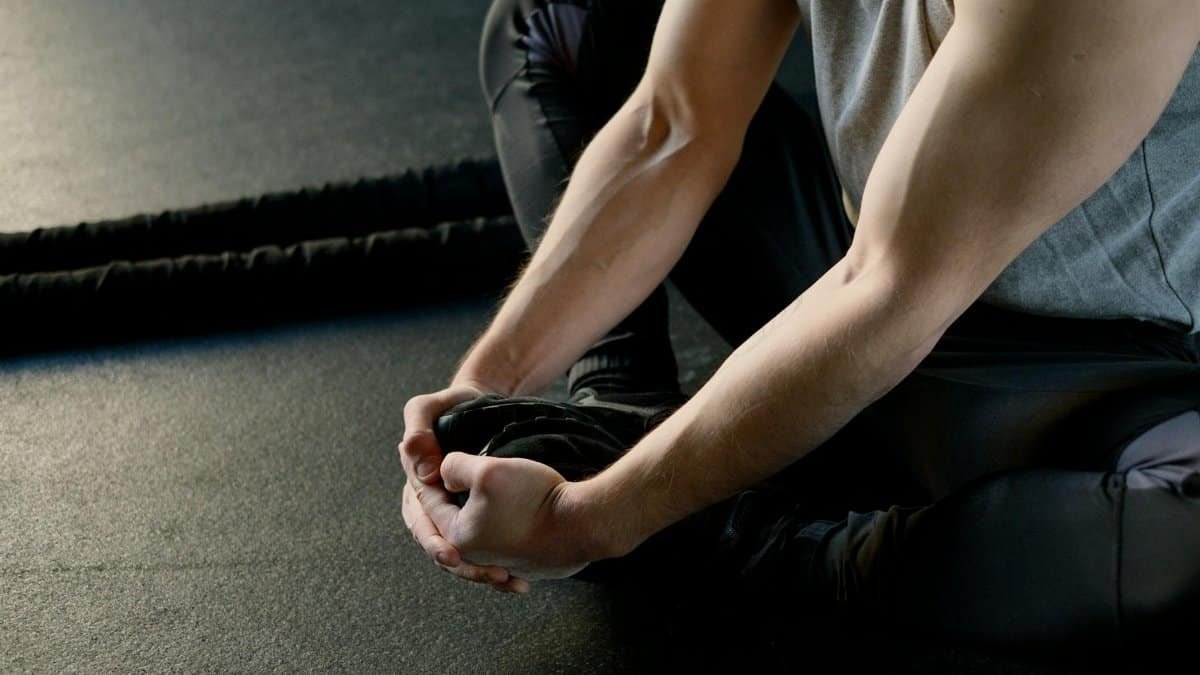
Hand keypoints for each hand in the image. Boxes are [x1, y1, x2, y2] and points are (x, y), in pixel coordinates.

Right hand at [399, 379, 523, 591]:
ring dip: (482, 571)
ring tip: (508, 580)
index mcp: (416, 489)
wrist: (483, 407)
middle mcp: (431, 507)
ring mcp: (454, 515)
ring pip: (463, 553)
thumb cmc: (453, 404)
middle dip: (465, 566)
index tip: (452, 555)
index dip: (435, 542)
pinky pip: (482, 548)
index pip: (422, 523)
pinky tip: (517, 576)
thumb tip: (424, 471)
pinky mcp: (476, 518)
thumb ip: (417, 430)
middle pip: (444, 547)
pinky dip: (496, 562)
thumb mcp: (427, 408)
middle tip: (490, 575)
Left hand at [428, 452, 595, 581]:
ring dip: (470, 514)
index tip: (423, 455)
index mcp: (457, 535)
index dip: (426, 473)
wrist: (583, 524)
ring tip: (468, 494)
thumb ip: (455, 467)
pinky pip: (502, 545)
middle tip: (440, 477)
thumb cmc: (535, 498)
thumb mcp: (488, 469)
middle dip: (443, 497)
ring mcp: (503, 562)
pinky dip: (496, 530)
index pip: (429, 500)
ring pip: (477, 532)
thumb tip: (444, 474)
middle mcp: (476, 555)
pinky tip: (499, 517)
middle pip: (450, 520)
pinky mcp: (526, 563)